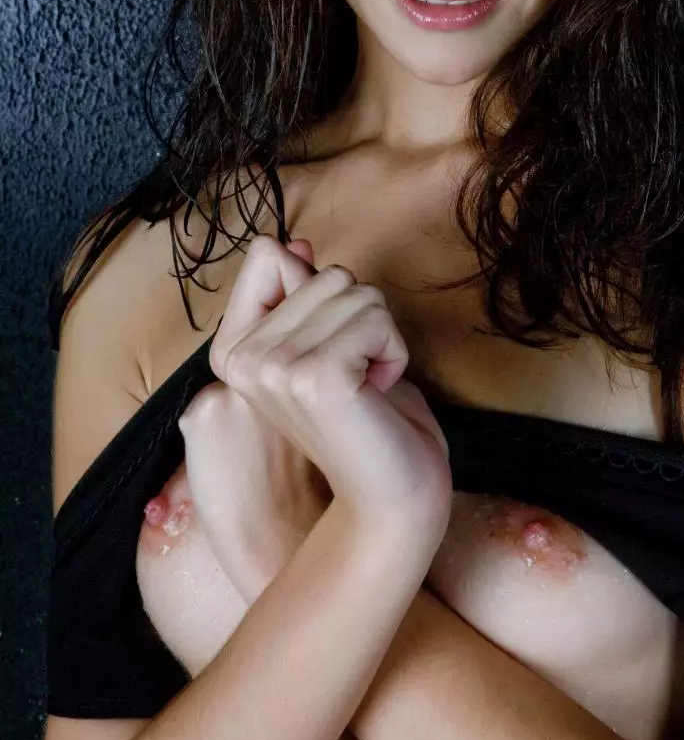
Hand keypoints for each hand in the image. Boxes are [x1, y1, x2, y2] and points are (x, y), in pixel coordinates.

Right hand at [186, 233, 452, 546]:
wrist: (391, 498)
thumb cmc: (369, 421)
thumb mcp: (326, 345)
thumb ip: (303, 297)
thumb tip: (294, 242)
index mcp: (233, 350)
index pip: (268, 254)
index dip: (320, 289)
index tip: (330, 346)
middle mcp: (241, 358)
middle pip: (327, 272)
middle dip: (361, 318)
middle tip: (355, 379)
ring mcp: (273, 367)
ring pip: (356, 291)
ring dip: (380, 337)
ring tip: (366, 388)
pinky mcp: (315, 376)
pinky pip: (376, 317)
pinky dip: (394, 352)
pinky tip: (376, 394)